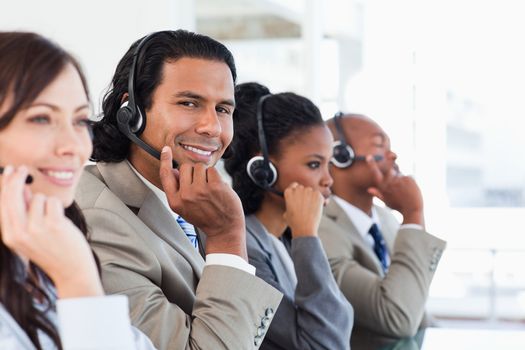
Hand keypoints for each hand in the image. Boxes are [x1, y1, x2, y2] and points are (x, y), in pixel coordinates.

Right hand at [0, 166, 102, 298]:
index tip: (11, 170)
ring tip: (53, 220)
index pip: (2, 203)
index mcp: (10, 235)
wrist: (70, 270)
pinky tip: (61, 221)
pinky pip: (52, 201)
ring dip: (47, 203)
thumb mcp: (30, 235)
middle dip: (17, 178)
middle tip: (24, 168)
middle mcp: (19, 232)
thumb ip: (22, 213)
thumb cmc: (53, 249)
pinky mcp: (53, 225)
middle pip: (13, 195)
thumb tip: (18, 188)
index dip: (6, 184)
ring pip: (38, 198)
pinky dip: (57, 206)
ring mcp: (36, 229)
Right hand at [159, 146, 246, 259]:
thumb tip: (174, 170)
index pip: (166, 175)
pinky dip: (216, 177)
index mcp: (175, 201)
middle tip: (201, 186)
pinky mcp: (215, 186)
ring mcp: (200, 190)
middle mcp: (185, 195)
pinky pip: (212, 170)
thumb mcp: (184, 208)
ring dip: (205, 174)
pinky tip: (217, 189)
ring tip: (209, 189)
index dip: (165, 160)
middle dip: (193, 172)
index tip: (166, 150)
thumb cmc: (205, 216)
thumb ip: (177, 190)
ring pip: (199, 167)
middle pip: (185, 167)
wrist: (224, 228)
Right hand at [283, 183, 323, 237]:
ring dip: (312, 197)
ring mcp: (308, 191)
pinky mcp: (317, 194)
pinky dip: (318, 200)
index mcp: (288, 192)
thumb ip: (289, 206)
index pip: (294, 185)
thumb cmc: (295, 223)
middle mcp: (298, 189)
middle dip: (304, 194)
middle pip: (303, 188)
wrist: (304, 228)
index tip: (299, 197)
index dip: (297, 191)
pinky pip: (318, 194)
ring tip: (311, 209)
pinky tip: (316, 208)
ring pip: (311, 191)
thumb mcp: (286, 214)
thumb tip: (292, 206)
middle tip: (306, 205)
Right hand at [365, 157, 424, 225]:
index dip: (372, 165)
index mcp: (383, 187)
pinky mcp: (408, 178)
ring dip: (402, 180)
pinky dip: (409, 182)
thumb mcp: (386, 201)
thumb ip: (377, 194)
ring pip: (400, 174)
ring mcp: (400, 179)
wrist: (412, 209)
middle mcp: (390, 182)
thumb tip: (369, 189)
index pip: (375, 173)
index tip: (369, 157)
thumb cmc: (398, 206)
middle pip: (390, 170)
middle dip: (394, 173)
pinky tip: (410, 190)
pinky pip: (408, 176)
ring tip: (405, 191)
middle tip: (399, 184)